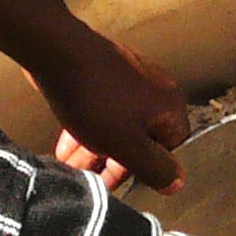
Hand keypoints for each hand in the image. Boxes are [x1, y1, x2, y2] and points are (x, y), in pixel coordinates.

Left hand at [37, 37, 188, 193]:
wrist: (57, 51)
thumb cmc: (96, 99)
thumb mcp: (128, 146)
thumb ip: (156, 168)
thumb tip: (178, 183)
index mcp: (170, 106)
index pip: (170, 150)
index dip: (143, 172)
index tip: (114, 185)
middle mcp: (156, 89)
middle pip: (141, 138)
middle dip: (110, 163)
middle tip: (86, 178)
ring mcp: (129, 77)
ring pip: (117, 125)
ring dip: (94, 149)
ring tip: (68, 166)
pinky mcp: (104, 72)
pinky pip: (101, 109)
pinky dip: (86, 128)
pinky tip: (65, 145)